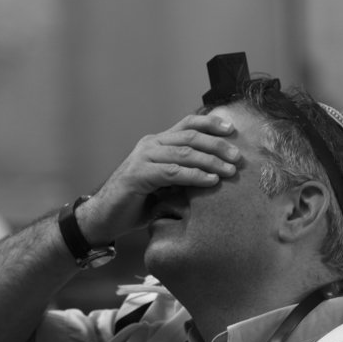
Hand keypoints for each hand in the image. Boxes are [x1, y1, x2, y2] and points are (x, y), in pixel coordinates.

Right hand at [79, 112, 241, 241]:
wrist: (104, 218)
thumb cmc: (138, 203)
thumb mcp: (166, 184)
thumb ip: (184, 174)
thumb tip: (218, 173)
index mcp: (157, 142)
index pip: (187, 124)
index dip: (210, 123)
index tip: (232, 129)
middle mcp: (150, 144)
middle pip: (190, 136)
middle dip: (218, 145)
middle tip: (238, 157)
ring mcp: (142, 158)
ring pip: (184, 153)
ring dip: (211, 161)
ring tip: (230, 171)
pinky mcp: (138, 175)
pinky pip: (172, 173)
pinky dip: (194, 176)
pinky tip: (211, 181)